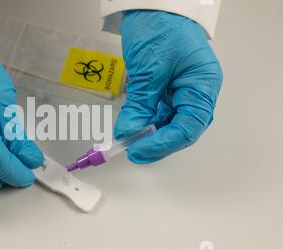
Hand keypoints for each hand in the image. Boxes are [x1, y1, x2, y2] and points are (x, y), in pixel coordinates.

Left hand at [115, 11, 222, 163]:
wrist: (152, 5)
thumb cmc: (159, 27)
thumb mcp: (149, 69)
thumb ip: (140, 104)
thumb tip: (129, 133)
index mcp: (203, 85)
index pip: (188, 126)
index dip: (164, 143)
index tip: (139, 150)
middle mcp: (196, 90)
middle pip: (181, 127)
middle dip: (157, 141)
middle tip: (133, 150)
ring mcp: (182, 89)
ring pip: (169, 121)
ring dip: (150, 132)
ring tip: (129, 140)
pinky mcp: (168, 87)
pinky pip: (159, 110)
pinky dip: (146, 119)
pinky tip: (133, 126)